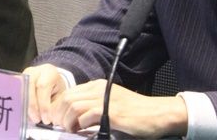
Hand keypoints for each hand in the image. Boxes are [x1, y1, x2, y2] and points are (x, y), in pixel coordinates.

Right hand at [23, 63, 68, 124]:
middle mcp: (35, 70)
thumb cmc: (56, 88)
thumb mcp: (59, 96)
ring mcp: (24, 74)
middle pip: (29, 87)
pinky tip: (25, 112)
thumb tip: (46, 119)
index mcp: (49, 72)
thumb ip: (53, 105)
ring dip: (25, 106)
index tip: (46, 119)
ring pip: (22, 89)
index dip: (43, 105)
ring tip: (31, 118)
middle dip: (32, 106)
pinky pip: (17, 91)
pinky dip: (21, 103)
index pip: (43, 87)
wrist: (50, 78)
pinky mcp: (19, 79)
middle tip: (37, 120)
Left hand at [49, 79, 187, 136]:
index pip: (69, 92)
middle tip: (60, 126)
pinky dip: (81, 124)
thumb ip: (93, 106)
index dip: (59, 107)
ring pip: (73, 105)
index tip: (58, 119)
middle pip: (67, 98)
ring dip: (67, 120)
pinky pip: (87, 115)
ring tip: (70, 129)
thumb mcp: (110, 103)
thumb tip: (74, 118)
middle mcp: (99, 89)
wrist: (158, 114)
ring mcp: (105, 99)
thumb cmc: (136, 112)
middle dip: (59, 114)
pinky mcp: (112, 112)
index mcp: (97, 85)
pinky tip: (83, 130)